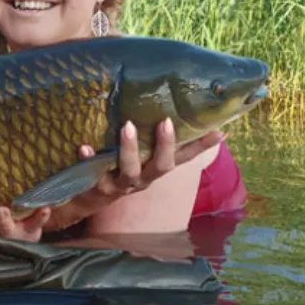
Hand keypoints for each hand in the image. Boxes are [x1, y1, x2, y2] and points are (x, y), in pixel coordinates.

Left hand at [83, 118, 223, 198]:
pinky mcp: (98, 187)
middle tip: (165, 121)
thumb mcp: (138, 154)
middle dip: (166, 145)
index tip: (220, 131)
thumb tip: (167, 106)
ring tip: (127, 126)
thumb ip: (150, 137)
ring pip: (130, 170)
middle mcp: (143, 179)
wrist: (86, 198)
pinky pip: (93, 173)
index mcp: (154, 169)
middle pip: (162, 166)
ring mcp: (121, 184)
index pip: (184, 158)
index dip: (202, 147)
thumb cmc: (117, 168)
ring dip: (130, 148)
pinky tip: (84, 147)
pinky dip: (89, 159)